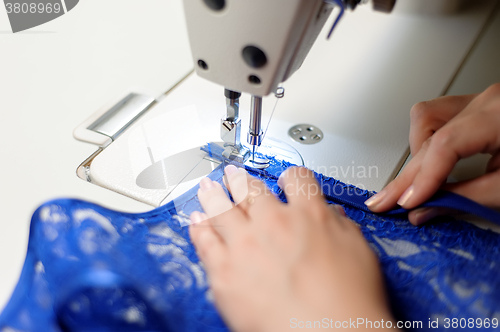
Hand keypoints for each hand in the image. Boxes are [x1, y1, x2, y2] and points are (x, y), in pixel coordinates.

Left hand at [189, 166, 393, 331]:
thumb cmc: (348, 303)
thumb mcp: (358, 252)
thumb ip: (340, 227)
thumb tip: (329, 216)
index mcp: (309, 215)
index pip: (297, 180)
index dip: (291, 177)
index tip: (286, 180)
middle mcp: (274, 223)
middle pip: (251, 190)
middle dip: (242, 181)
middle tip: (234, 175)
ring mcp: (246, 245)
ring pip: (222, 208)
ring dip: (214, 194)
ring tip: (208, 187)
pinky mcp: (225, 271)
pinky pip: (205, 241)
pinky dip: (199, 227)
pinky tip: (196, 220)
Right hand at [365, 83, 499, 224]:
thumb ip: (466, 199)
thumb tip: (423, 211)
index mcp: (498, 115)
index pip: (445, 145)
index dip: (422, 178)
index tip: (408, 203)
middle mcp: (486, 102)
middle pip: (428, 136)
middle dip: (406, 175)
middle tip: (387, 201)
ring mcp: (479, 101)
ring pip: (425, 117)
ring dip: (414, 151)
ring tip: (411, 180)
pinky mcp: (476, 108)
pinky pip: (437, 115)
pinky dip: (425, 139)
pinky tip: (427, 159)